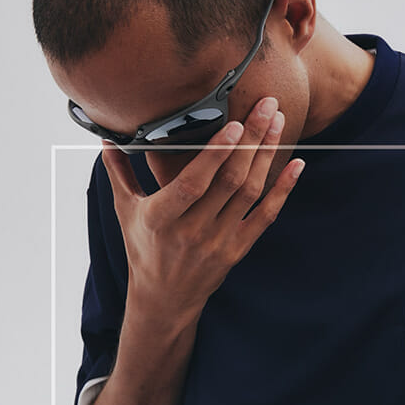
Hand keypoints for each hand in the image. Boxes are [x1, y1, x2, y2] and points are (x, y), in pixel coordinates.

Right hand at [100, 96, 304, 326]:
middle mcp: (192, 231)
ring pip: (249, 193)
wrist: (165, 299)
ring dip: (266, 155)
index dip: (215, 155)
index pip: (193, 184)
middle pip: (229, 181)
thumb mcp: (126, 211)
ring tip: (278, 123)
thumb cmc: (143, 249)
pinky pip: (265, 216)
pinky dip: (283, 190)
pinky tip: (297, 165)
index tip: (233, 124)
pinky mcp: (238, 250)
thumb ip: (119, 173)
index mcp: (161, 218)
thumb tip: (107, 138)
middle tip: (267, 105)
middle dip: (251, 139)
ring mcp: (218, 242)